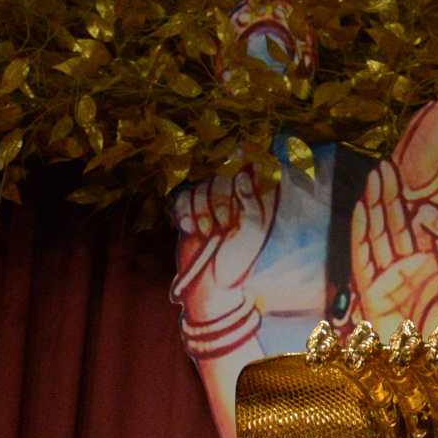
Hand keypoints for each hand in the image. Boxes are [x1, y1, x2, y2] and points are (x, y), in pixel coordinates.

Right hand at [174, 165, 279, 287]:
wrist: (210, 286)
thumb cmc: (237, 263)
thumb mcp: (252, 234)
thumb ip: (251, 203)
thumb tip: (242, 175)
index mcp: (255, 200)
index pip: (253, 165)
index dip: (247, 155)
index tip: (240, 151)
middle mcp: (233, 198)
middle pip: (222, 176)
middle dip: (219, 200)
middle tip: (224, 227)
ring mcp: (209, 204)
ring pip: (201, 187)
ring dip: (201, 211)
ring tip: (207, 234)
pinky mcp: (189, 212)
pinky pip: (182, 198)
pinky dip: (184, 213)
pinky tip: (189, 230)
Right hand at [349, 168, 437, 334]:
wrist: (424, 366)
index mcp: (428, 263)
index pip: (420, 228)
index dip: (421, 211)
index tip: (424, 204)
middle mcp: (405, 265)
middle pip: (394, 223)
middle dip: (389, 194)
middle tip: (384, 166)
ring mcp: (386, 276)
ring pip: (378, 233)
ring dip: (374, 205)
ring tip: (372, 177)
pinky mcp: (370, 290)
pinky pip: (362, 257)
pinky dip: (361, 233)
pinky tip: (361, 209)